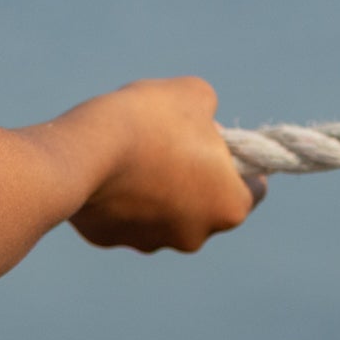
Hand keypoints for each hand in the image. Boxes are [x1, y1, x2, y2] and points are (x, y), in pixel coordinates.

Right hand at [68, 77, 263, 253]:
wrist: (85, 152)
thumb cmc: (152, 121)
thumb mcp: (196, 95)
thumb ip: (209, 116)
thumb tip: (200, 129)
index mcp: (229, 207)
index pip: (253, 189)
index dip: (240, 162)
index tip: (220, 143)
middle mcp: (194, 237)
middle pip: (204, 205)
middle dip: (195, 179)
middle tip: (173, 143)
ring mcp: (149, 243)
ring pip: (162, 214)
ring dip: (156, 190)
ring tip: (135, 153)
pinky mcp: (110, 241)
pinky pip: (122, 217)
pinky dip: (120, 197)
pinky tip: (107, 170)